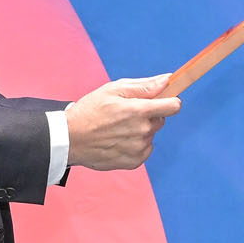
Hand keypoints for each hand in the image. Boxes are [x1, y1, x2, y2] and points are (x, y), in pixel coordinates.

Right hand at [65, 75, 179, 170]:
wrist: (70, 138)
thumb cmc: (90, 110)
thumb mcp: (114, 90)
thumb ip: (144, 86)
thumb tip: (167, 80)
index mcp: (139, 110)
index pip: (173, 106)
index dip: (170, 101)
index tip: (164, 100)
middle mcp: (142, 131)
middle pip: (160, 120)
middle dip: (149, 115)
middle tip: (126, 114)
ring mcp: (139, 148)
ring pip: (150, 135)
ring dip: (140, 131)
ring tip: (117, 128)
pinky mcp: (134, 162)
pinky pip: (144, 150)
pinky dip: (135, 145)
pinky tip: (118, 140)